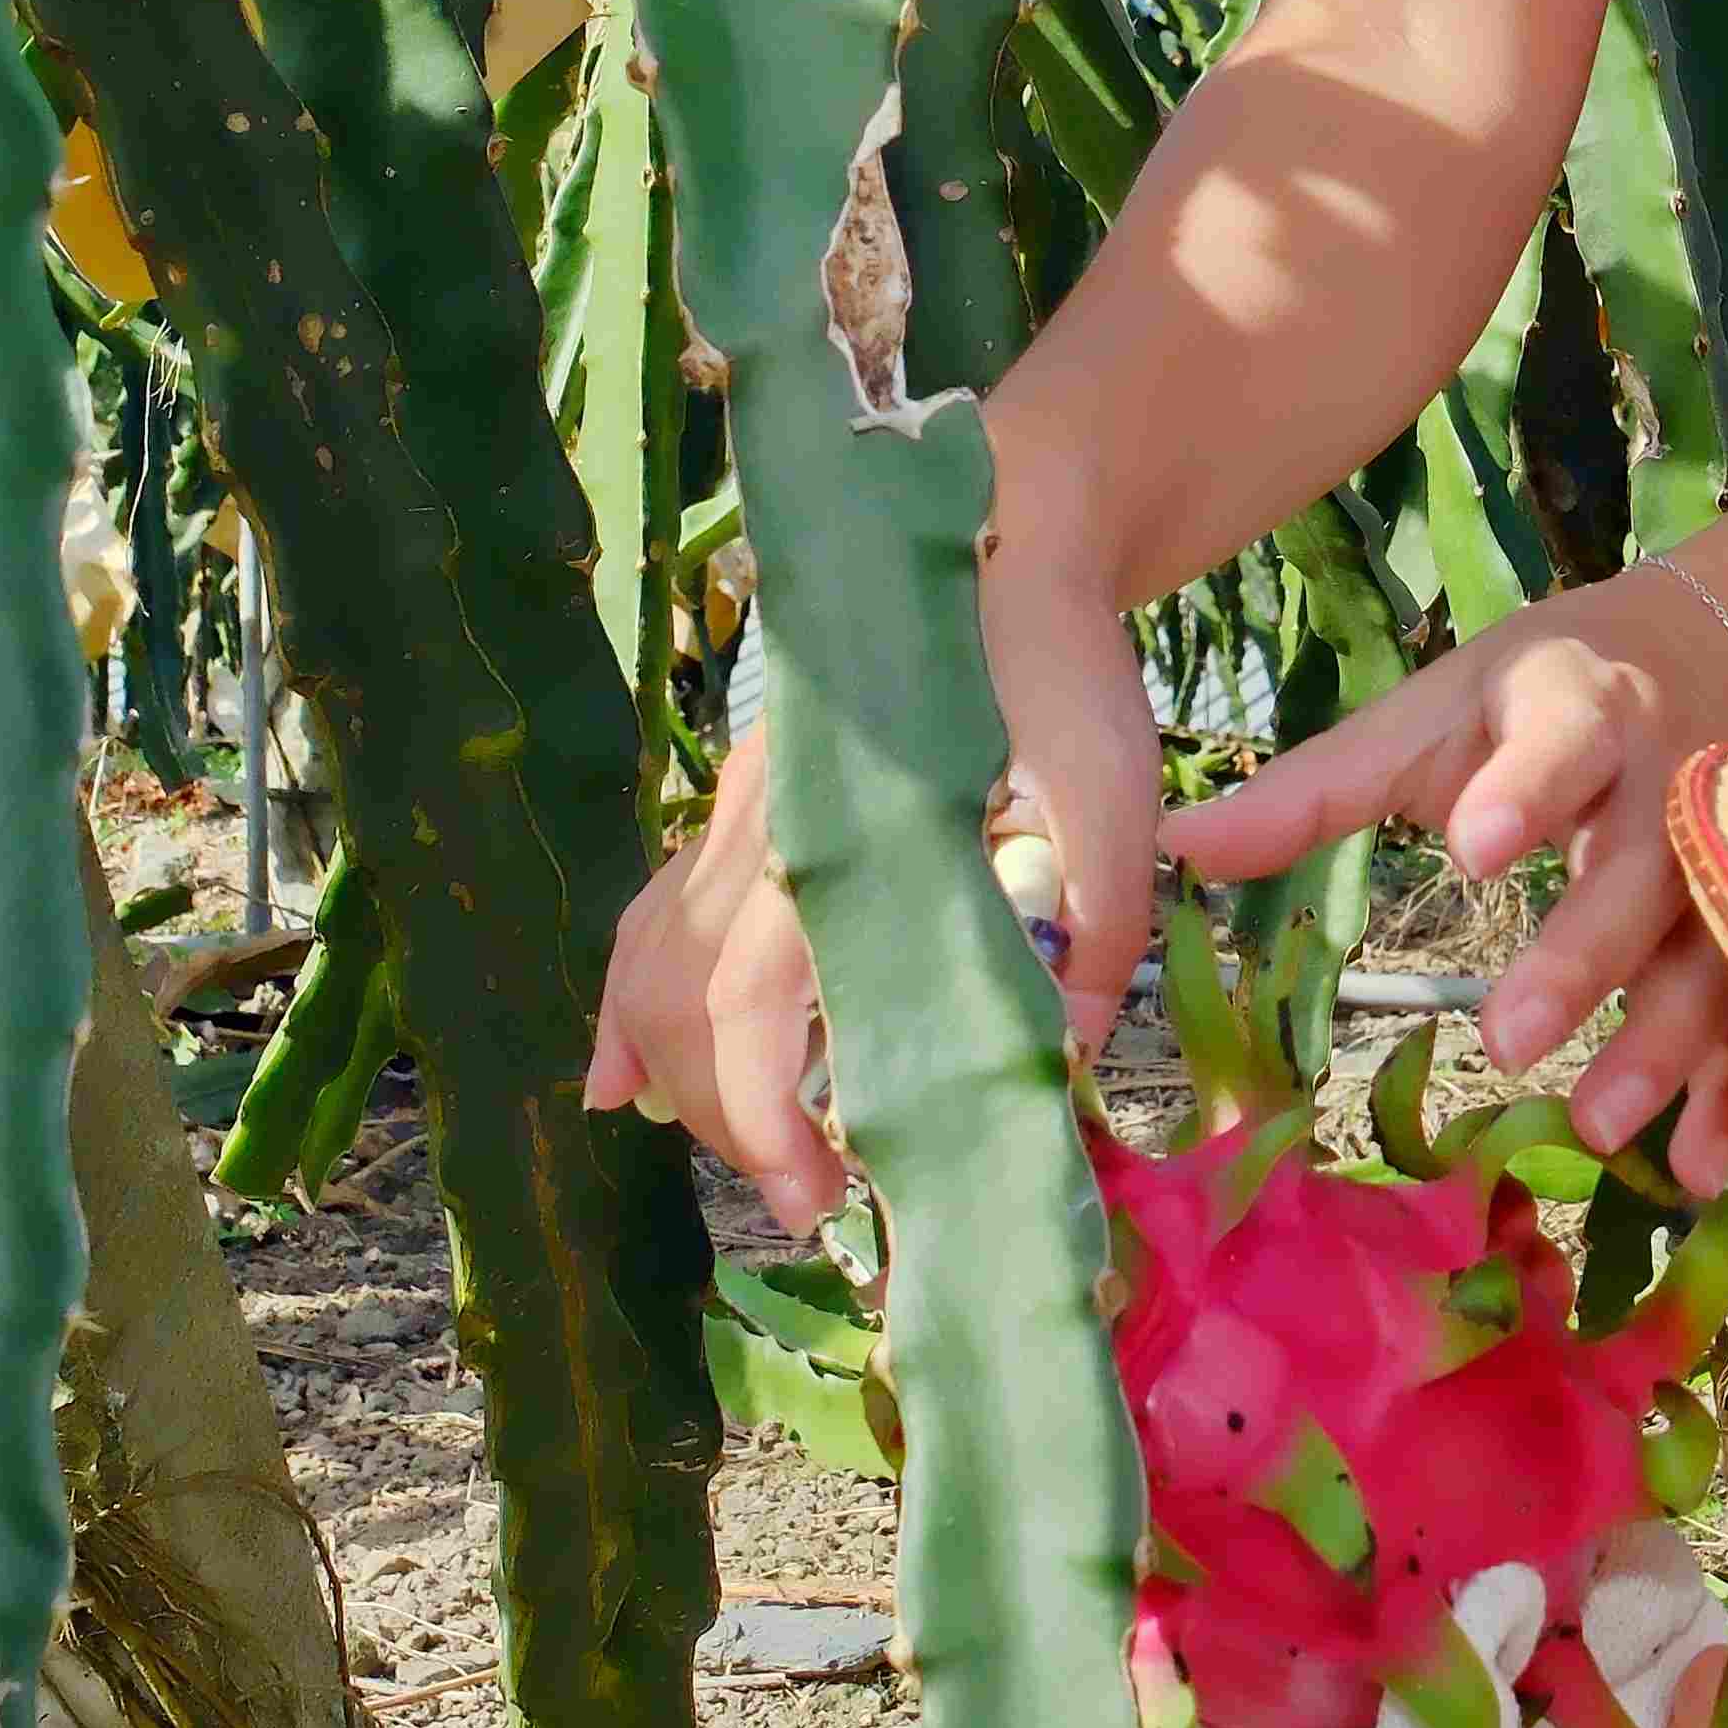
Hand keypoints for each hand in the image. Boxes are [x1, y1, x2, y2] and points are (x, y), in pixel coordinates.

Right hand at [583, 522, 1181, 1233]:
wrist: (1005, 532)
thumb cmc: (1062, 669)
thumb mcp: (1110, 801)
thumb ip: (1090, 935)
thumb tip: (1054, 1068)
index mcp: (831, 835)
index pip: (748, 1014)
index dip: (766, 1126)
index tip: (828, 1195)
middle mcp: (759, 826)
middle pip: (684, 1008)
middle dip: (732, 1123)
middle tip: (816, 1193)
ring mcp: (740, 807)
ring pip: (652, 966)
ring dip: (678, 1077)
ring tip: (747, 1153)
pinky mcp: (747, 802)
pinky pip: (653, 917)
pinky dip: (626, 1007)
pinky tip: (617, 1082)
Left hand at [1166, 572, 1727, 1180]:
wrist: (1719, 648)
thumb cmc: (1542, 695)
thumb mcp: (1437, 711)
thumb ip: (1319, 786)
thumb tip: (1179, 845)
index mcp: (1580, 709)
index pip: (1559, 742)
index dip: (1525, 789)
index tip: (1475, 844)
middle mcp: (1672, 783)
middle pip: (1644, 869)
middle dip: (1584, 954)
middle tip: (1510, 1037)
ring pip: (1714, 952)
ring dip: (1664, 1044)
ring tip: (1595, 1127)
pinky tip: (1696, 1172)